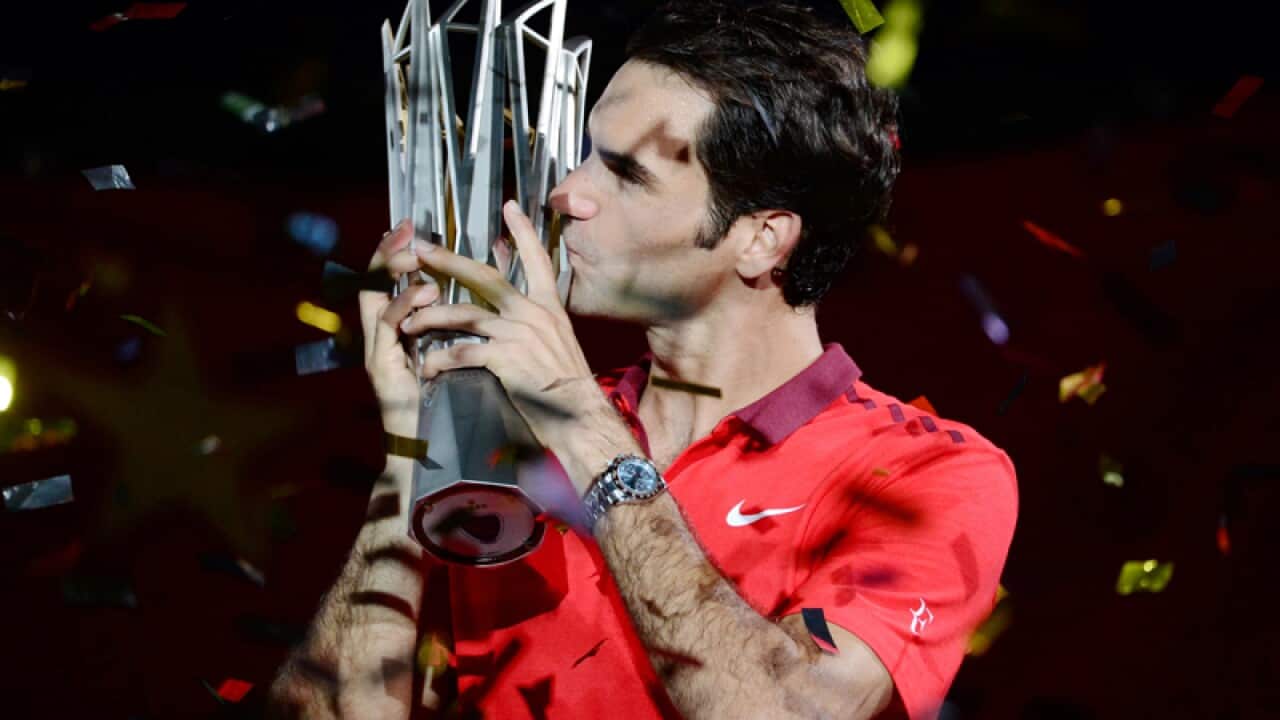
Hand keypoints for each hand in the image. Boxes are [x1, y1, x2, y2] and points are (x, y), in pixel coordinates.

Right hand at [358, 220, 439, 437]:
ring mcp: (378, 356)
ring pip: (375, 303)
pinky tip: (425, 295)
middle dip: (384, 255)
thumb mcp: (454, 354)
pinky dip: (403, 307)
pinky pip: (387, 329)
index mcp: (399, 336)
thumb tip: (480, 290)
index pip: (388, 284)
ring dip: (395, 278)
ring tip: (418, 262)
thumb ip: (457, 324)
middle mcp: (382, 342)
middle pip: (369, 286)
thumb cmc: (450, 405)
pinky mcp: (383, 371)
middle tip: (403, 231)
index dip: (392, 254)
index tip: (407, 226)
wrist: (434, 452)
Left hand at [388, 200, 601, 451]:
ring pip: (464, 314)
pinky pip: (462, 351)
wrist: (580, 417)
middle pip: (485, 277)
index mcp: (550, 307)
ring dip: (431, 317)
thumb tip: (521, 302)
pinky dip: (440, 359)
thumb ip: (540, 320)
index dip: (524, 233)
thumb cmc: (569, 388)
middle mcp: (534, 313)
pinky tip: (426, 367)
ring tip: (406, 322)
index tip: (509, 207)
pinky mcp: (506, 358)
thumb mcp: (559, 343)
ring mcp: (519, 333)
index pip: (538, 260)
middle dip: (449, 261)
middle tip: (420, 250)